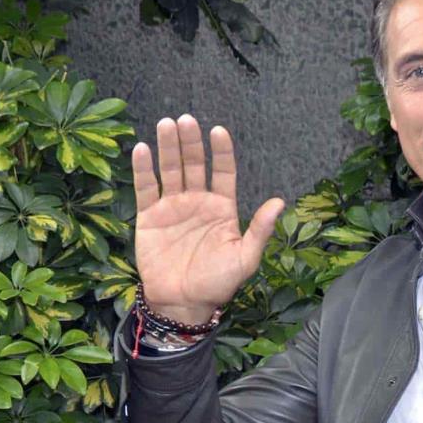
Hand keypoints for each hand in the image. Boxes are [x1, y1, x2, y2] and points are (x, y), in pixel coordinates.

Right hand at [132, 114, 284, 323]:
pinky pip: (145, 188)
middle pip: (194, 164)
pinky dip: (143, 169)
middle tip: (186, 120)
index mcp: (222, 208)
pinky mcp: (149, 217)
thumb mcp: (245, 257)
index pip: (223, 172)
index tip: (218, 131)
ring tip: (167, 124)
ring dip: (168, 147)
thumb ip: (259, 229)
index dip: (221, 152)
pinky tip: (143, 150)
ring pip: (170, 170)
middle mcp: (198, 201)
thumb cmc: (218, 282)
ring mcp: (173, 207)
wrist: (183, 302)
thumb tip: (280, 202)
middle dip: (191, 142)